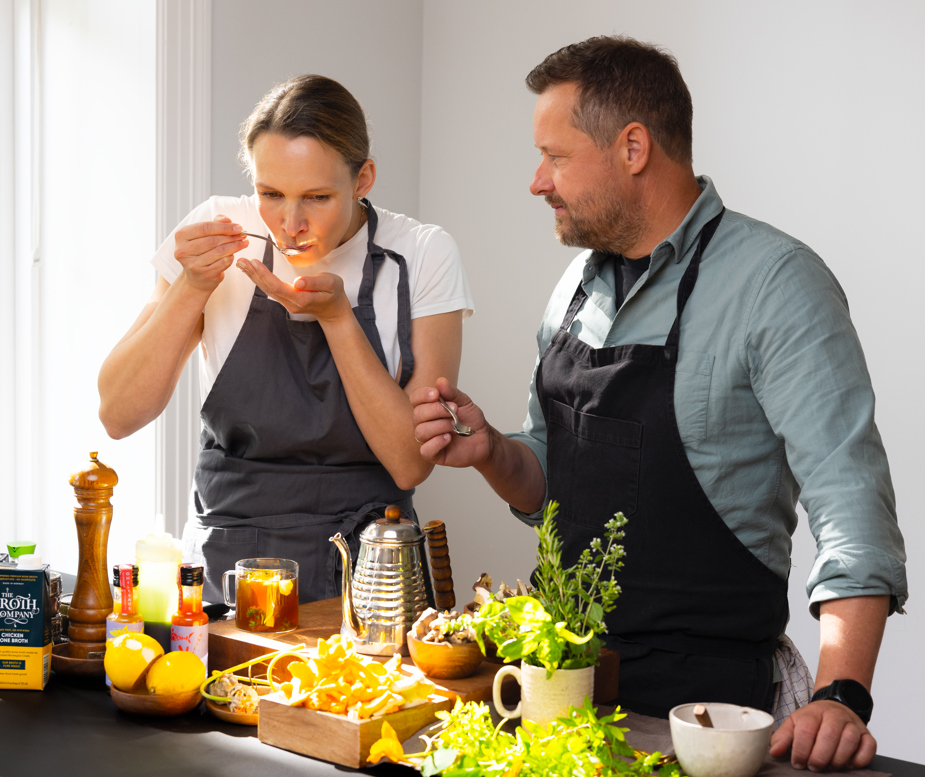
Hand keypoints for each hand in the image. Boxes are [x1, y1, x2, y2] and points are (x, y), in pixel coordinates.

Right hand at [174, 215, 248, 291]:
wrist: (197, 278)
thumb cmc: (201, 253)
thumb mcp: (203, 236)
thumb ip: (214, 224)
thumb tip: (227, 219)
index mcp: (181, 236)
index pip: (205, 227)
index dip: (224, 227)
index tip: (238, 227)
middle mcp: (183, 250)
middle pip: (213, 240)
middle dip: (231, 236)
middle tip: (243, 235)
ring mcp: (193, 264)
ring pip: (220, 251)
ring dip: (235, 246)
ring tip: (243, 243)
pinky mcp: (204, 274)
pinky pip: (223, 262)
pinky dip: (231, 257)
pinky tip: (234, 254)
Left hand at [236, 258, 350, 321]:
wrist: (334, 310)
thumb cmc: (334, 294)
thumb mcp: (331, 284)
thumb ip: (314, 282)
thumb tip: (297, 281)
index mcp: (301, 298)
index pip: (277, 286)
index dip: (264, 274)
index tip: (254, 262)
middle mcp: (291, 303)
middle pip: (268, 288)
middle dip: (254, 274)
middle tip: (241, 260)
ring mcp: (287, 303)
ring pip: (267, 289)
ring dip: (254, 277)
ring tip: (242, 264)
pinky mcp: (286, 300)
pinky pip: (270, 290)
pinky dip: (260, 279)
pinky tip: (252, 272)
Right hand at [410, 378, 490, 467]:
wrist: (484, 439)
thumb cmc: (471, 420)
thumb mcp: (464, 402)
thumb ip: (451, 392)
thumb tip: (440, 381)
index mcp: (428, 408)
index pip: (415, 398)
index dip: (422, 395)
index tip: (436, 394)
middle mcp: (424, 423)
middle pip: (417, 414)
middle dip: (436, 410)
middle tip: (455, 410)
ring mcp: (428, 439)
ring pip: (420, 431)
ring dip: (439, 425)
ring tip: (454, 425)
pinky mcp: (434, 454)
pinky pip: (425, 450)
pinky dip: (436, 442)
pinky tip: (448, 438)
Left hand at [769, 700, 875, 770]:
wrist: (835, 706)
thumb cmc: (814, 719)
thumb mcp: (794, 723)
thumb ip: (782, 738)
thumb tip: (774, 752)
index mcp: (813, 712)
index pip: (806, 730)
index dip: (800, 750)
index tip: (797, 763)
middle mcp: (834, 715)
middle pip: (829, 736)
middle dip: (819, 757)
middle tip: (813, 767)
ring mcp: (852, 724)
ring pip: (849, 741)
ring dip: (838, 758)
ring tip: (829, 766)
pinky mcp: (867, 734)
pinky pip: (869, 747)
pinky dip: (860, 759)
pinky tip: (848, 764)